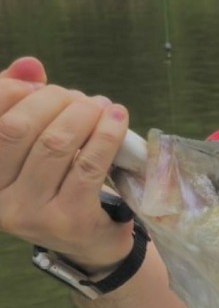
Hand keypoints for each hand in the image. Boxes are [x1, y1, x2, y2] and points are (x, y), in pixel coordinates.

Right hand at [0, 57, 132, 271]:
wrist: (92, 243)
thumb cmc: (60, 184)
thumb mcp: (37, 148)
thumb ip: (26, 105)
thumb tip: (30, 65)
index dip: (13, 91)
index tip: (40, 83)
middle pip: (20, 128)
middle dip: (55, 101)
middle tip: (80, 99)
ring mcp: (30, 212)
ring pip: (56, 144)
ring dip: (84, 115)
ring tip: (101, 108)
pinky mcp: (68, 219)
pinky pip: (89, 164)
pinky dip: (106, 134)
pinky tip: (117, 120)